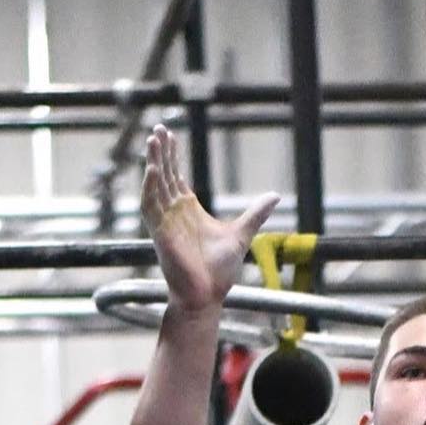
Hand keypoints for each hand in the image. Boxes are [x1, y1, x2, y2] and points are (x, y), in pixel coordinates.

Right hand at [140, 124, 278, 314]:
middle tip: (158, 128)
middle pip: (164, 175)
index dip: (172, 156)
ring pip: (154, 185)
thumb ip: (256, 214)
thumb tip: (275, 196)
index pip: (176, 175)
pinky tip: (152, 170)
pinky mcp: (160, 234)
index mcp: (189, 210)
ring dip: (153, 163)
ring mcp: (165, 222)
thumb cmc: (220, 271)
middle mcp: (174, 212)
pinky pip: (150, 206)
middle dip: (161, 152)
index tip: (170, 134)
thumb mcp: (242, 234)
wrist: (208, 296)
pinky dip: (150, 188)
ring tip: (153, 140)